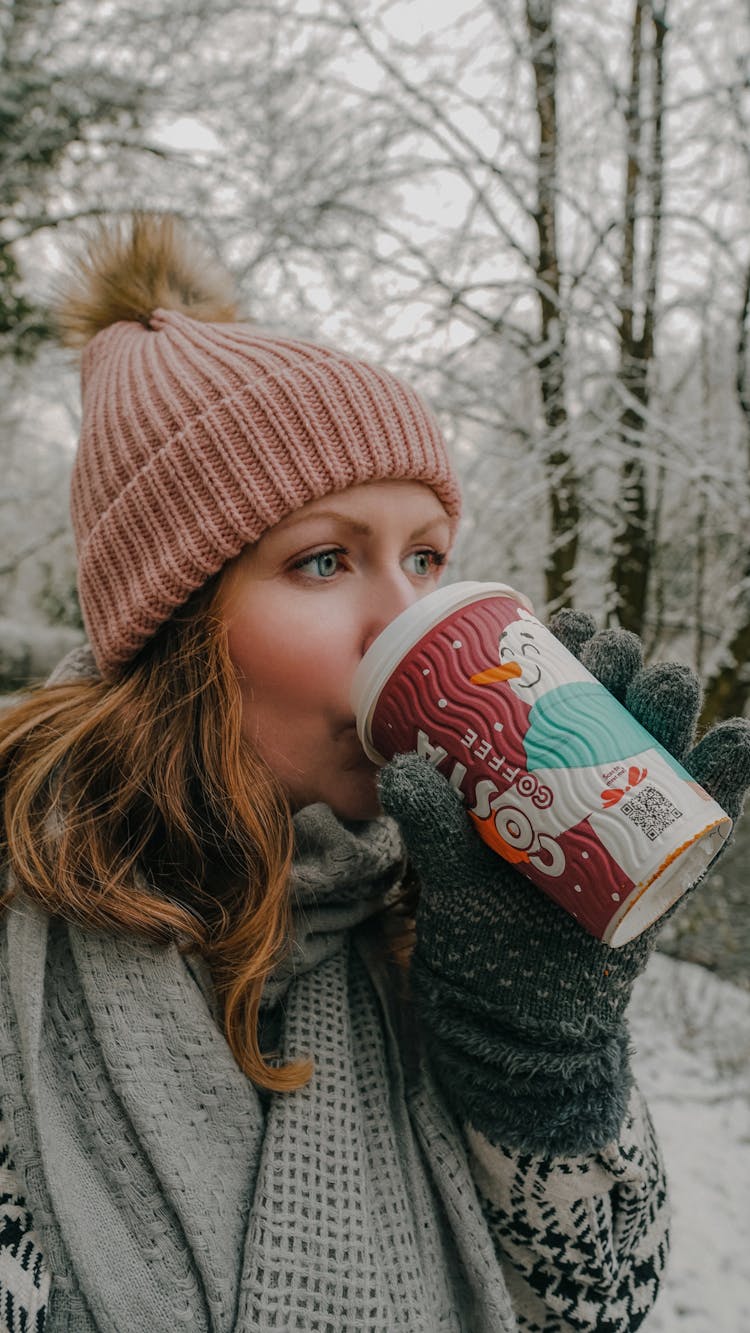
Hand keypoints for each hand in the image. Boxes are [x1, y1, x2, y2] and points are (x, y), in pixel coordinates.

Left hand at [378, 611, 749, 1153]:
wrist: (523, 1020)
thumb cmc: (485, 937)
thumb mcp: (455, 879)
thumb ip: (434, 827)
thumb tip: (403, 769)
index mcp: (539, 773)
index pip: (556, 697)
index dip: (561, 652)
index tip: (552, 624)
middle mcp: (594, 782)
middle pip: (616, 706)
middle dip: (619, 668)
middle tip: (608, 653)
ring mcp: (638, 818)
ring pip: (663, 744)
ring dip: (670, 704)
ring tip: (663, 682)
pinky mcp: (672, 860)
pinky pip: (709, 810)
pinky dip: (728, 773)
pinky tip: (734, 740)